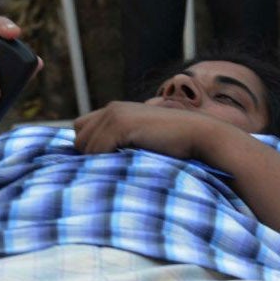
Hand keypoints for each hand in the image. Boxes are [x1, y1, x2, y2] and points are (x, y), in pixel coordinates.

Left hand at [73, 101, 222, 159]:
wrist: (200, 136)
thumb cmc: (179, 146)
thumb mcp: (146, 141)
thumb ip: (126, 144)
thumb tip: (102, 165)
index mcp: (116, 111)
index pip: (81, 129)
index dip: (90, 148)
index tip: (107, 165)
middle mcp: (111, 109)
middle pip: (79, 139)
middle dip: (91, 157)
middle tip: (113, 171)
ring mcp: (115, 115)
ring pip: (85, 147)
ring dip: (98, 163)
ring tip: (120, 171)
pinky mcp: (121, 124)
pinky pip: (96, 150)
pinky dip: (106, 163)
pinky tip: (125, 168)